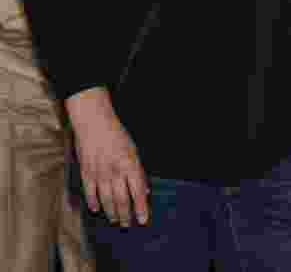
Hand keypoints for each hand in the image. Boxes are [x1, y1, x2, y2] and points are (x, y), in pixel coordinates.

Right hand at [66, 87, 148, 226]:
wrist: (94, 123)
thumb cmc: (118, 135)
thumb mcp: (134, 151)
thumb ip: (139, 172)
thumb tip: (145, 190)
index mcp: (130, 165)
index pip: (138, 192)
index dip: (141, 207)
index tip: (143, 220)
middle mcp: (115, 172)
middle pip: (121, 199)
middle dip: (126, 214)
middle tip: (127, 224)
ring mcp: (99, 173)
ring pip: (106, 199)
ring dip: (111, 212)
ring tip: (115, 220)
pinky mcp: (86, 172)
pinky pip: (90, 192)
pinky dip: (94, 202)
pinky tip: (96, 209)